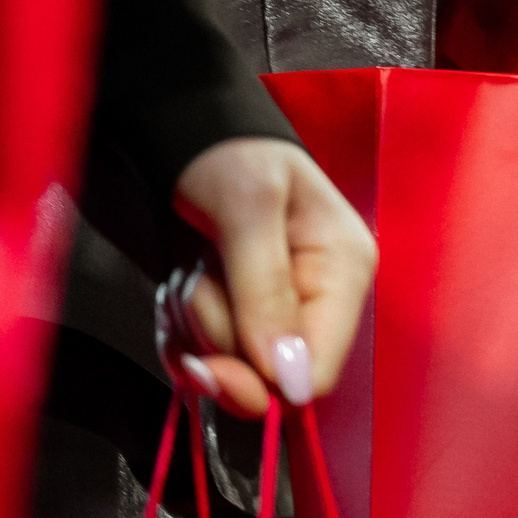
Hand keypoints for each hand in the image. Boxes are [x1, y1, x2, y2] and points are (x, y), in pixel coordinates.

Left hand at [169, 139, 377, 417]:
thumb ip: (266, 290)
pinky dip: (175, 326)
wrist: (185, 137)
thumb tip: (288, 376)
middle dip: (215, 336)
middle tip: (199, 279)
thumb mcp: (248, 206)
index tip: (211, 364)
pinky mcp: (236, 318)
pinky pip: (197, 356)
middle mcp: (314, 302)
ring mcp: (272, 314)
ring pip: (223, 366)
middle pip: (264, 378)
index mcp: (343, 272)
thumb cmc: (227, 153)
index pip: (316, 373)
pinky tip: (182, 280)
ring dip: (189, 321)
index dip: (262, 381)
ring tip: (195, 262)